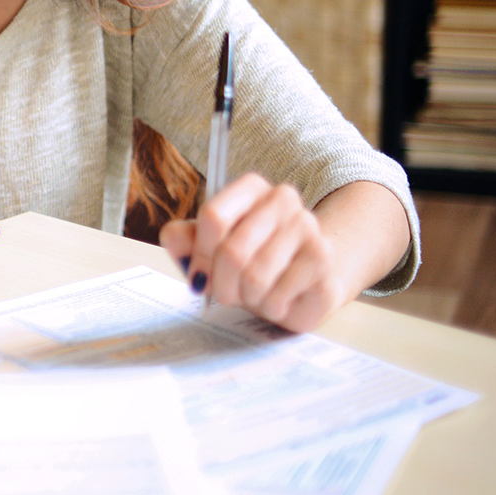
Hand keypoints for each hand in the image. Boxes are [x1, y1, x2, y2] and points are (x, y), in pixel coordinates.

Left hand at [159, 173, 355, 331]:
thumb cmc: (250, 262)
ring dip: (247, 297)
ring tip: (254, 294)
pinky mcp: (322, 258)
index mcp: (251, 188)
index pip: (214, 217)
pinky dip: (270, 306)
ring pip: (255, 275)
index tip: (199, 274)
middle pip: (232, 251)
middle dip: (222, 284)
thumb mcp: (209, 250)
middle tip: (225, 293)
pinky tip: (277, 298)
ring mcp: (307, 226)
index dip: (200, 253)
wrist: (302, 284)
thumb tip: (173, 236)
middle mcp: (282, 199)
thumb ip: (183, 240)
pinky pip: (278, 293)